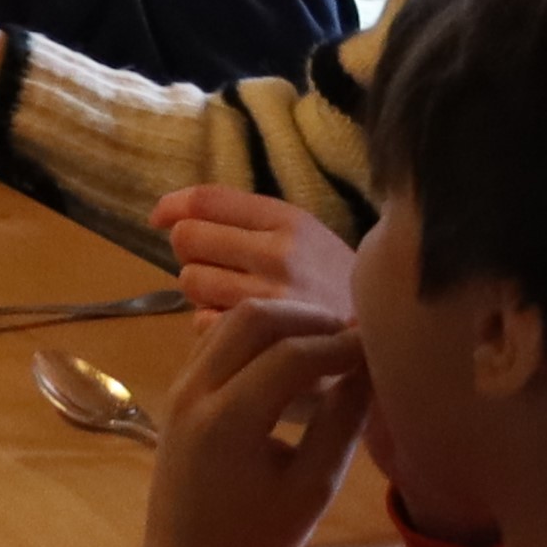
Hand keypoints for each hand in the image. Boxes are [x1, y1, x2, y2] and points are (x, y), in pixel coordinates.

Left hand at [113, 303, 373, 546]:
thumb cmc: (256, 544)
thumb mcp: (312, 488)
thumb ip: (341, 421)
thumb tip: (368, 366)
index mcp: (227, 420)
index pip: (292, 354)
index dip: (342, 344)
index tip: (380, 345)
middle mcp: (193, 392)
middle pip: (254, 318)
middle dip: (308, 319)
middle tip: (353, 336)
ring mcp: (178, 390)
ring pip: (230, 324)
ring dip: (280, 323)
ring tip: (329, 345)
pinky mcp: (176, 396)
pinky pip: (216, 344)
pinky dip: (254, 340)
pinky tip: (292, 361)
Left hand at [147, 187, 355, 322]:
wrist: (385, 346)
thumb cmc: (337, 288)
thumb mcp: (308, 239)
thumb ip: (248, 222)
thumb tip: (168, 214)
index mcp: (291, 221)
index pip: (207, 200)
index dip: (173, 207)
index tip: (162, 218)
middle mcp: (279, 254)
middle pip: (187, 239)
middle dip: (193, 253)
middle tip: (219, 269)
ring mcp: (270, 299)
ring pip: (190, 281)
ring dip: (202, 292)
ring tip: (235, 301)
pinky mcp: (261, 341)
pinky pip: (202, 322)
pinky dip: (212, 326)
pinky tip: (242, 332)